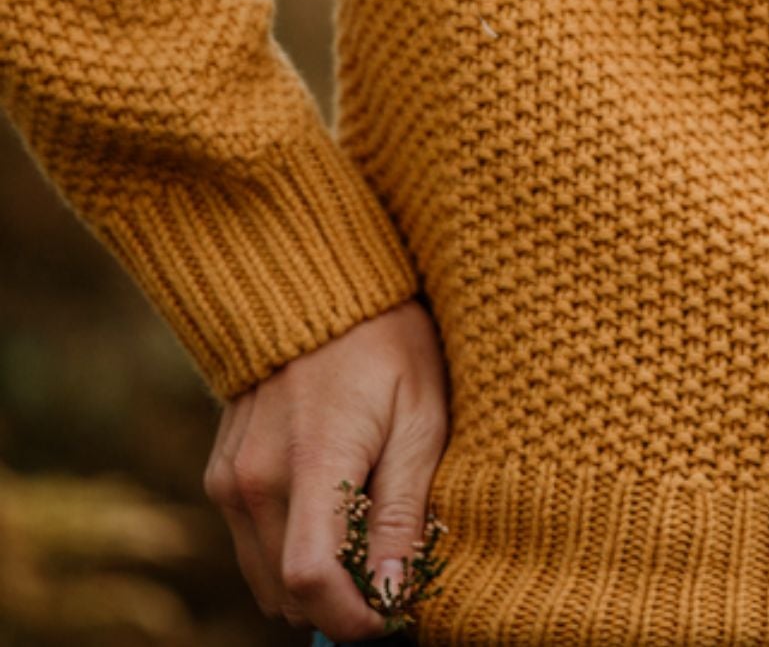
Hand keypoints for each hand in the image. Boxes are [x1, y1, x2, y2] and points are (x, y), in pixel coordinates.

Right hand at [203, 297, 449, 636]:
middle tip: (391, 572)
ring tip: (366, 535)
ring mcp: (228, 479)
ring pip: (266, 577)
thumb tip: (393, 593)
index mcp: (310, 463)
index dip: (353, 618)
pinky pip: (252, 543)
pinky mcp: (220, 474)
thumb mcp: (419, 417)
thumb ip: (402, 510)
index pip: (313, 581)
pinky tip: (332, 508)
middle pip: (288, 594)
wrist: (316, 283)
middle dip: (340, 602)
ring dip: (314, 579)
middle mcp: (253, 481)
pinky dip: (289, 549)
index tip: (393, 615)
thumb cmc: (385, 343)